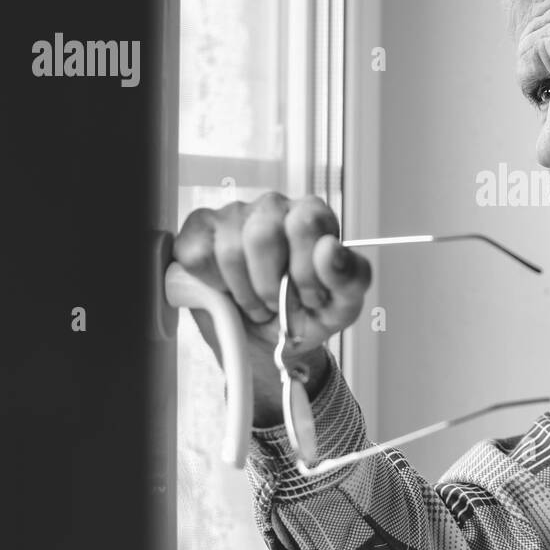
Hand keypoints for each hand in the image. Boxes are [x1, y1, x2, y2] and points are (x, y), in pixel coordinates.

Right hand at [172, 194, 371, 426]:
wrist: (270, 342)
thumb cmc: (308, 314)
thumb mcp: (343, 305)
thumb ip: (351, 277)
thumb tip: (330, 250)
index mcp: (312, 215)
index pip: (305, 223)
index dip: (305, 272)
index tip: (311, 298)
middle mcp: (273, 206)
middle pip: (263, 236)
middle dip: (271, 287)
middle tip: (278, 305)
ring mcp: (232, 214)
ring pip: (230, 251)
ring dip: (245, 294)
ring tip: (257, 303)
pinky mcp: (198, 230)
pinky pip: (198, 257)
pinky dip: (215, 287)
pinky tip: (229, 291)